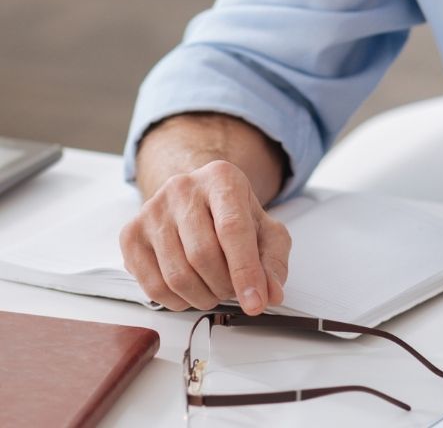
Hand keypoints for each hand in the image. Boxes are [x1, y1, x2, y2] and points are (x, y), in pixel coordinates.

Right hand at [119, 159, 289, 313]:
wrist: (197, 198)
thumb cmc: (232, 214)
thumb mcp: (264, 229)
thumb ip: (273, 260)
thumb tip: (271, 293)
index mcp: (221, 178)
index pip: (232, 229)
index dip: (245, 271)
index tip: (256, 302)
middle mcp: (182, 188)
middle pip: (203, 255)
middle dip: (224, 286)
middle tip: (234, 290)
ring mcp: (152, 210)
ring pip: (177, 275)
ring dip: (202, 296)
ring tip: (215, 290)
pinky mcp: (131, 233)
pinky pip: (152, 285)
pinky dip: (177, 301)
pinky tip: (191, 291)